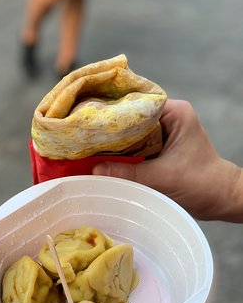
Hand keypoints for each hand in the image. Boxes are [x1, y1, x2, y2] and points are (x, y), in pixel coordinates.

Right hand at [93, 99, 242, 221]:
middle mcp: (166, 117)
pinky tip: (102, 157)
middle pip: (129, 118)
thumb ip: (130, 173)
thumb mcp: (164, 177)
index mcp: (173, 112)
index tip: (88, 117)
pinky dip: (120, 153)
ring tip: (87, 145)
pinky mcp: (157, 147)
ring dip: (113, 142)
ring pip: (129, 133)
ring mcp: (161, 132)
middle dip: (108, 127)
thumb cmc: (202, 183)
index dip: (111, 110)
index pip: (135, 103)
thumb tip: (94, 170)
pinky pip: (133, 146)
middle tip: (82, 134)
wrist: (220, 199)